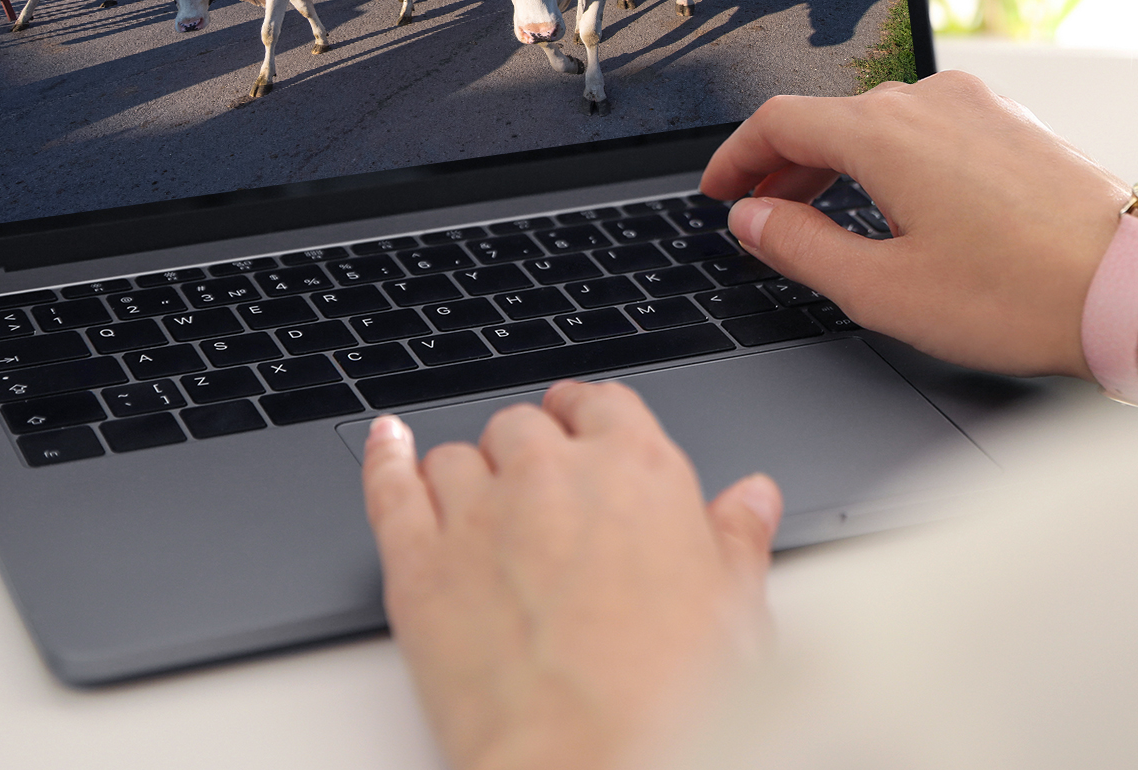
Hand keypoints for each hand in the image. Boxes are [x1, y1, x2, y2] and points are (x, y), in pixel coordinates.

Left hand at [362, 380, 782, 769]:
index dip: (589, 416)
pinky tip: (389, 444)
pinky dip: (386, 459)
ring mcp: (476, 515)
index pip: (603, 404)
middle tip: (541, 494)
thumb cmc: (666, 702)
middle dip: (530, 452)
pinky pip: (389, 486)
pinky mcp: (416, 564)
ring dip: (469, 474)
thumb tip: (752, 500)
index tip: (584, 428)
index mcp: (636, 472)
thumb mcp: (735, 617)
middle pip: (524, 426)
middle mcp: (550, 475)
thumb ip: (737, 543)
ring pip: (456, 457)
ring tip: (481, 510)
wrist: (587, 764)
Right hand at [701, 72, 1137, 387]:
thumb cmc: (1020, 294)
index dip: (734, 159)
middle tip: (758, 213)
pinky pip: (928, 128)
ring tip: (823, 214)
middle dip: (782, 165)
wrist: (1135, 284)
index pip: (778, 122)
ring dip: (837, 162)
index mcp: (884, 132)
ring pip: (879, 121)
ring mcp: (978, 106)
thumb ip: (800, 246)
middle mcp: (929, 100)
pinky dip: (890, 159)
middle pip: (827, 118)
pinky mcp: (1013, 123)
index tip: (718, 191)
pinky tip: (897, 207)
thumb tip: (752, 218)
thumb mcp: (883, 289)